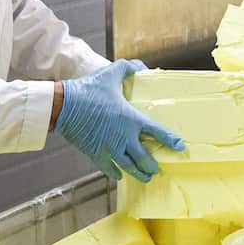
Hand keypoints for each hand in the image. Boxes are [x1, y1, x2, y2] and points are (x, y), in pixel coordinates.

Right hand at [53, 60, 183, 181]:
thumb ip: (128, 68)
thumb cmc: (88, 90)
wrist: (64, 106)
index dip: (170, 141)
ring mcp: (110, 148)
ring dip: (139, 174)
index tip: (179, 147)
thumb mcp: (111, 73)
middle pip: (145, 157)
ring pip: (129, 167)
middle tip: (157, 169)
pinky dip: (115, 174)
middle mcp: (124, 137)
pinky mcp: (96, 154)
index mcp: (132, 119)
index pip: (157, 132)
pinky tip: (119, 176)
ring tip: (146, 177)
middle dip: (153, 165)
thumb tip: (140, 67)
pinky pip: (109, 168)